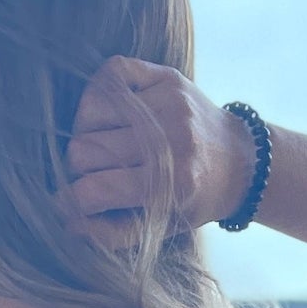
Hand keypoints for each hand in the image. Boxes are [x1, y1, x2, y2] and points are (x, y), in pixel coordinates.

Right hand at [63, 56, 255, 240]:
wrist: (241, 162)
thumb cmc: (192, 201)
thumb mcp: (158, 230)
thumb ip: (109, 233)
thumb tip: (65, 219)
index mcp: (172, 186)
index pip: (95, 190)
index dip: (69, 200)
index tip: (66, 202)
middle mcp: (173, 141)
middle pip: (84, 151)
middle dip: (78, 168)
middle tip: (92, 174)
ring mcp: (170, 104)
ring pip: (89, 112)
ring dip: (85, 133)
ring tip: (101, 145)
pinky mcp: (168, 78)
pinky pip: (110, 73)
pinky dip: (99, 93)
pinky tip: (107, 115)